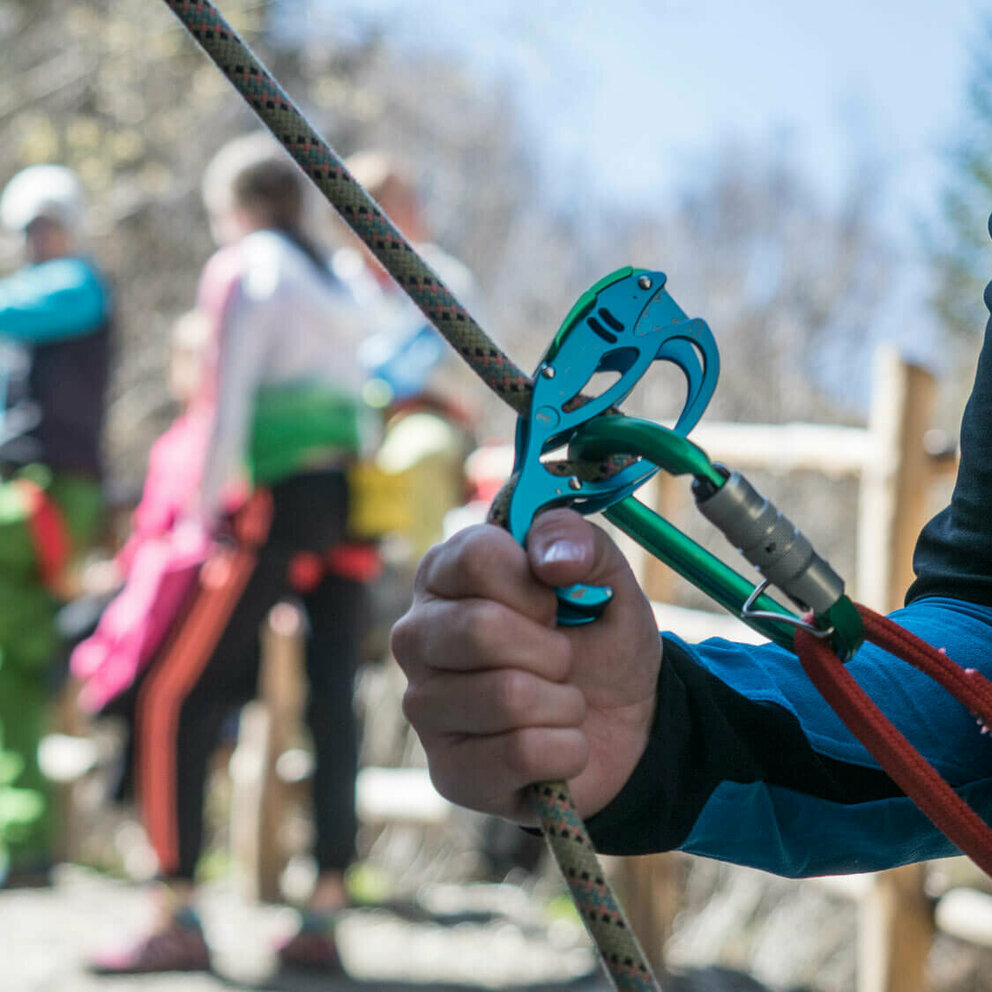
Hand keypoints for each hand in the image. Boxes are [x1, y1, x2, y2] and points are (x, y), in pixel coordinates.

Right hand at [390, 508, 661, 824]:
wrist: (625, 725)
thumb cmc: (598, 638)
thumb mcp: (606, 578)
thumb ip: (581, 542)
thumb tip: (552, 560)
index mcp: (445, 575)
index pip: (475, 556)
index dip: (533, 584)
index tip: (553, 603)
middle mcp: (417, 636)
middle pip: (481, 629)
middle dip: (553, 649)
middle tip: (564, 659)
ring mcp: (424, 706)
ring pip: (507, 696)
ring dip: (565, 702)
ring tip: (563, 701)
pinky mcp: (448, 770)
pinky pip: (521, 754)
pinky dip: (567, 749)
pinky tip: (558, 744)